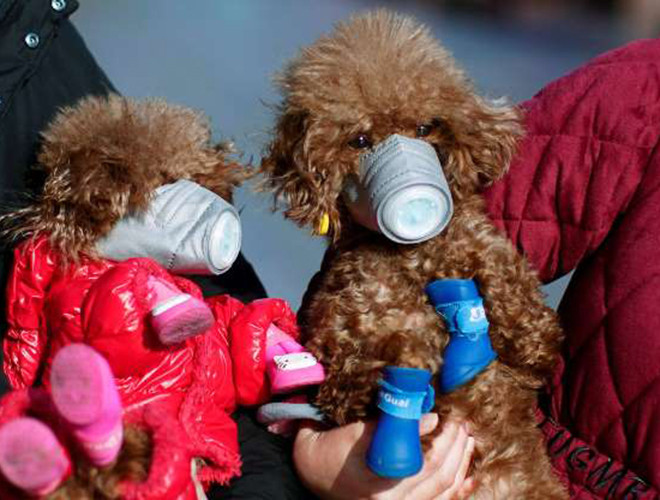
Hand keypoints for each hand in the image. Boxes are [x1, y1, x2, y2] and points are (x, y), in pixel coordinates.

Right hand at [293, 414, 474, 499]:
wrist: (310, 475)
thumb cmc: (327, 450)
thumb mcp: (352, 432)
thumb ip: (390, 425)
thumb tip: (431, 417)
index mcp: (378, 483)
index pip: (424, 463)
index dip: (444, 439)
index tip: (450, 416)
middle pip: (439, 477)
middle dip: (456, 447)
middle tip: (462, 422)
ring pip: (444, 491)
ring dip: (460, 464)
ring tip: (467, 439)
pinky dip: (456, 487)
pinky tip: (466, 473)